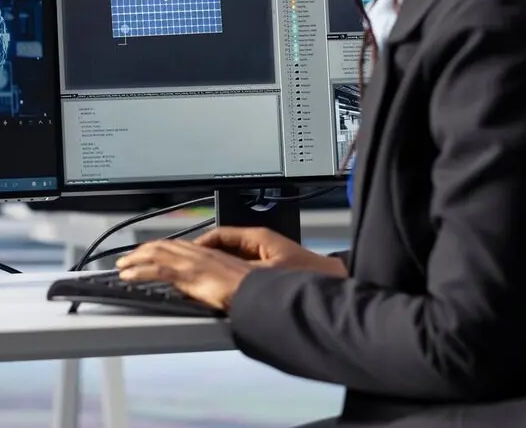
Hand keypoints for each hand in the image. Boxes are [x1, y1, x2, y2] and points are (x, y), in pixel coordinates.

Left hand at [116, 240, 251, 310]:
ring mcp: (191, 263)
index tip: (145, 253)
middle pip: (161, 247)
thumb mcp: (227, 280)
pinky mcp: (187, 275)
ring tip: (122, 267)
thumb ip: (210, 280)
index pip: (175, 246)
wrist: (257, 292)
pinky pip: (156, 271)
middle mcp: (196, 253)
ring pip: (155, 255)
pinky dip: (139, 272)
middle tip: (127, 259)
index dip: (157, 248)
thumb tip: (197, 287)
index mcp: (206, 253)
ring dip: (135, 260)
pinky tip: (128, 276)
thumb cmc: (249, 288)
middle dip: (141, 252)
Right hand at [196, 227, 346, 276]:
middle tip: (187, 266)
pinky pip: (243, 271)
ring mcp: (266, 257)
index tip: (187, 254)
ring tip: (201, 278)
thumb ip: (239, 272)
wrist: (338, 288)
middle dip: (206, 256)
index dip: (200, 244)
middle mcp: (262, 245)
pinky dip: (231, 277)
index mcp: (259, 237)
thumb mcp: (268, 273)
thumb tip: (214, 271)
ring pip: (233, 259)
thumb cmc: (310, 275)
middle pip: (224, 246)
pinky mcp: (272, 272)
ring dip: (218, 268)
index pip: (220, 234)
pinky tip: (224, 290)